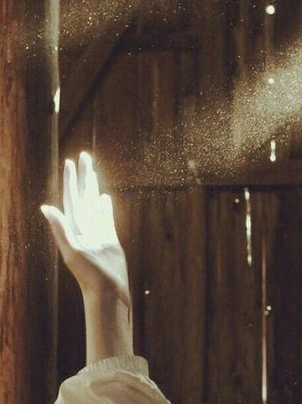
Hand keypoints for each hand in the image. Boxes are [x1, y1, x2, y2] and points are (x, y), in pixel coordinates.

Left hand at [41, 152, 129, 306]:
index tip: (71, 162)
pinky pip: (105, 216)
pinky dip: (104, 206)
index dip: (71, 180)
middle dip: (84, 176)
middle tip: (85, 156)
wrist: (108, 291)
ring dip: (92, 187)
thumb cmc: (90, 275)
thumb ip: (60, 229)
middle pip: (83, 195)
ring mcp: (97, 231)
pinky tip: (103, 197)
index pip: (71, 197)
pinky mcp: (108, 238)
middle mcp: (84, 226)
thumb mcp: (73, 252)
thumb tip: (46, 207)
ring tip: (92, 172)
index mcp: (74, 227)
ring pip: (93, 203)